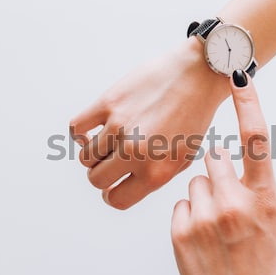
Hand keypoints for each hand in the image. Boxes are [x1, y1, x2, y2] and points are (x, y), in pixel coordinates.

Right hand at [70, 39, 229, 208]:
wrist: (198, 74)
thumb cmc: (194, 116)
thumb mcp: (185, 157)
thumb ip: (156, 176)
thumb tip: (127, 185)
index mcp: (157, 172)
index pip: (118, 200)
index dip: (113, 195)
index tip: (113, 186)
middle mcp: (136, 153)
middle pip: (97, 180)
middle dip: (103, 175)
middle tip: (112, 163)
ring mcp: (120, 127)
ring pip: (85, 157)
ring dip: (95, 154)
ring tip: (109, 143)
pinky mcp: (109, 102)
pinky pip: (77, 128)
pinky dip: (81, 133)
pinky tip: (93, 131)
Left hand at [171, 71, 275, 274]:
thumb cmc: (263, 264)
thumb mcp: (275, 224)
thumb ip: (259, 192)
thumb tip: (240, 168)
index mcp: (265, 197)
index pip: (257, 140)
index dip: (248, 103)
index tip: (239, 74)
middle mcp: (235, 201)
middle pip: (213, 158)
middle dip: (216, 171)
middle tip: (223, 197)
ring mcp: (206, 216)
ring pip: (193, 184)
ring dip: (201, 198)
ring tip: (213, 226)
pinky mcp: (181, 231)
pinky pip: (179, 206)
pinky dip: (187, 217)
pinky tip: (199, 237)